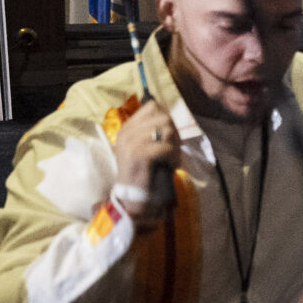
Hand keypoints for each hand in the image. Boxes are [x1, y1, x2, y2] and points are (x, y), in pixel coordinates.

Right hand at [110, 101, 179, 218]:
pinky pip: (164, 146)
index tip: (169, 134)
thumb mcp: (143, 147)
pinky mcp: (138, 154)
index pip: (152, 107)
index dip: (166, 118)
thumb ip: (152, 131)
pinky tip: (171, 164)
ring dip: (175, 145)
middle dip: (174, 133)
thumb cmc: (142, 171)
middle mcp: (127, 133)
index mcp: (127, 128)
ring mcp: (131, 143)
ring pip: (166, 130)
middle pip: (163, 117)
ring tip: (173, 157)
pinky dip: (172, 155)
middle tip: (174, 148)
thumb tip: (169, 116)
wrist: (132, 195)